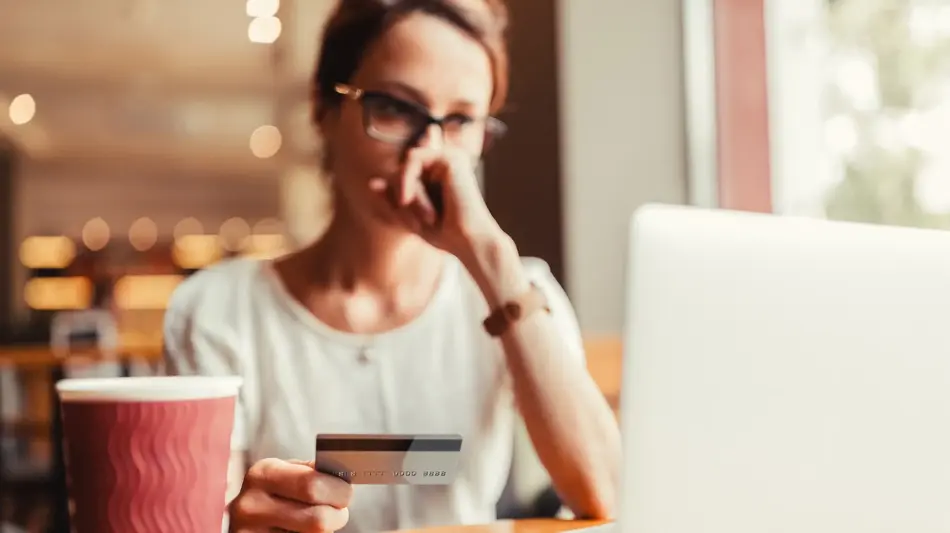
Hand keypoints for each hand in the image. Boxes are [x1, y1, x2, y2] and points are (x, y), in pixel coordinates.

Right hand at [229, 458, 351, 532]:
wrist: (243, 517)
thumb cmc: (272, 491)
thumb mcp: (283, 473)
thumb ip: (310, 472)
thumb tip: (345, 477)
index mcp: (262, 474)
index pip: (312, 485)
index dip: (338, 490)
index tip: (346, 491)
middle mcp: (251, 505)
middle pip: (318, 519)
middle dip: (338, 515)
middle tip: (339, 511)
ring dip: (325, 531)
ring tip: (316, 521)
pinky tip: (301, 531)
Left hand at [369, 147, 505, 259]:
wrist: (470, 242)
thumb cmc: (445, 234)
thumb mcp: (409, 217)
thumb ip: (391, 199)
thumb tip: (372, 182)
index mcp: (439, 174)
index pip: (401, 175)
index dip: (394, 197)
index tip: (408, 221)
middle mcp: (445, 162)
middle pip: (400, 169)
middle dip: (400, 197)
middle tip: (418, 223)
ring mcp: (450, 157)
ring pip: (404, 165)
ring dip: (406, 193)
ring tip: (425, 216)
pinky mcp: (451, 157)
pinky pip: (412, 159)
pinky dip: (406, 181)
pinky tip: (409, 200)